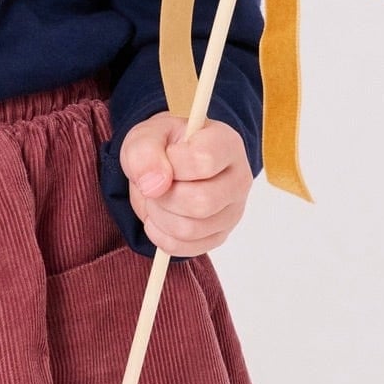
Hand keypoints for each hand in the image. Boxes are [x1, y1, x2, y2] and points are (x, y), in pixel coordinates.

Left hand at [121, 112, 253, 256]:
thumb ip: (145, 152)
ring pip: (191, 229)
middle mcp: (239, 179)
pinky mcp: (219, 236)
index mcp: (227, 144)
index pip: (203, 159)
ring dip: (159, 216)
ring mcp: (233, 211)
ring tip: (156, 198)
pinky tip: (158, 217)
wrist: (165, 164)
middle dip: (163, 196)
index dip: (172, 164)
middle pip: (201, 201)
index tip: (162, 158)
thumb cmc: (161, 146)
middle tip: (153, 184)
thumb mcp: (146, 136)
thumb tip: (154, 185)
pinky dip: (161, 235)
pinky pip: (186, 248)